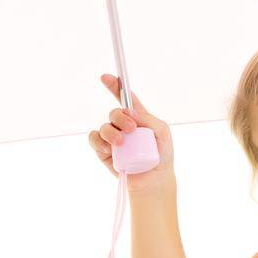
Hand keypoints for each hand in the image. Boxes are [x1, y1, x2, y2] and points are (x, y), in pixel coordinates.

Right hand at [91, 74, 175, 192]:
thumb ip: (149, 119)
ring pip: (104, 127)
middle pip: (115, 112)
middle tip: (131, 129)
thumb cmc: (161, 155)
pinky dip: (99, 142)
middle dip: (121, 117)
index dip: (115, 86)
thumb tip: (129, 112)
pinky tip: (109, 148)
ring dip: (111, 132)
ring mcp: (112, 138)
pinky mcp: (103, 151)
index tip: (106, 77)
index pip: (124, 99)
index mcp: (137, 118)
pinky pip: (94, 140)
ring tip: (121, 142)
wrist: (154, 179)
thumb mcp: (162, 132)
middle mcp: (123, 126)